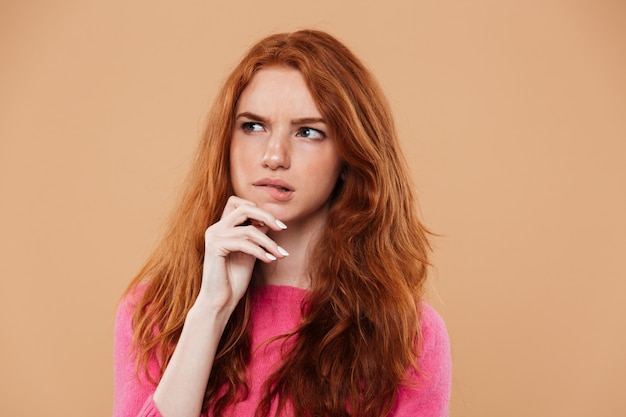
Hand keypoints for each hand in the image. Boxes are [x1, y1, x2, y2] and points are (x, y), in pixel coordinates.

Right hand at [197, 196, 287, 313]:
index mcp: (222, 227)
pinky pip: (244, 243)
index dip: (259, 210)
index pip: (239, 203)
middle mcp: (216, 228)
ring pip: (248, 228)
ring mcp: (213, 236)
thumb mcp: (250, 252)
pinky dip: (260, 251)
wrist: (220, 301)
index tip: (276, 224)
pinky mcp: (215, 248)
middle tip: (282, 228)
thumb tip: (270, 221)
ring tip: (280, 254)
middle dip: (266, 216)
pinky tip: (270, 260)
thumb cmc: (234, 279)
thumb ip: (256, 236)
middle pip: (244, 208)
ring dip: (268, 242)